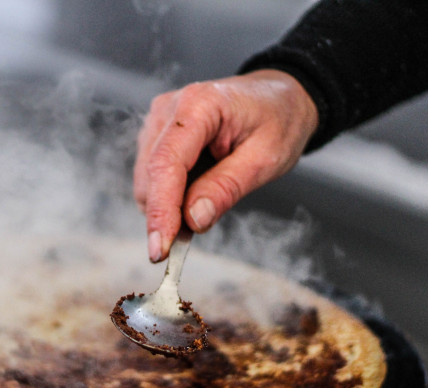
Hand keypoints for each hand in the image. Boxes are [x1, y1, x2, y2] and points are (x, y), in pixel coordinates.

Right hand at [133, 69, 318, 261]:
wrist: (280, 97)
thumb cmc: (279, 119)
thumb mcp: (266, 158)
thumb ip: (227, 188)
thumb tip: (193, 220)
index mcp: (198, 105)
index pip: (166, 164)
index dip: (161, 210)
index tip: (160, 249)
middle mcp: (169, 109)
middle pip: (150, 176)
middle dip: (165, 214)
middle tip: (189, 239)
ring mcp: (159, 120)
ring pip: (146, 181)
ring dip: (168, 206)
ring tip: (206, 204)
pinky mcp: (157, 134)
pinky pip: (152, 176)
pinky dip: (169, 196)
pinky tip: (195, 194)